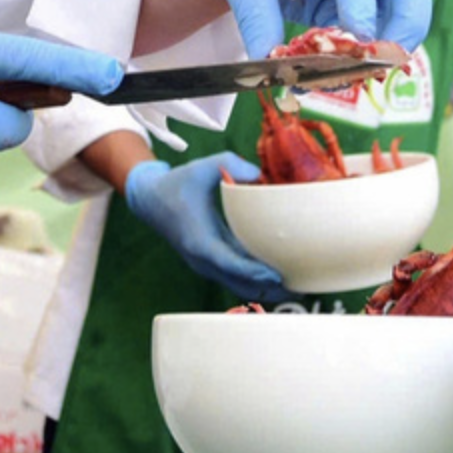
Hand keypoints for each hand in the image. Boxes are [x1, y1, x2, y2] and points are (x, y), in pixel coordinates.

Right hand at [125, 156, 285, 301]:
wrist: (151, 200)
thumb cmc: (177, 184)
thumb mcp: (203, 167)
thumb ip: (231, 164)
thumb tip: (259, 174)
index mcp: (199, 240)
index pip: (229, 263)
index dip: (253, 272)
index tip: (276, 274)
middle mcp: (203, 259)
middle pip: (240, 284)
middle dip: (269, 288)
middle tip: (301, 286)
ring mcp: (207, 264)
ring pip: (240, 285)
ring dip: (266, 288)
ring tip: (296, 286)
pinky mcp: (212, 263)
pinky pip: (237, 277)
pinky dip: (257, 280)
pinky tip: (279, 276)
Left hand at [192, 0, 431, 56]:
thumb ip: (256, 17)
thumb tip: (273, 66)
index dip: (361, 0)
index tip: (357, 42)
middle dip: (407, 23)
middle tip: (384, 62)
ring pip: (399, 7)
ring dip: (386, 43)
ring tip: (355, 75)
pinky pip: (372, 27)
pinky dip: (362, 52)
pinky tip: (339, 72)